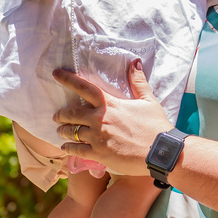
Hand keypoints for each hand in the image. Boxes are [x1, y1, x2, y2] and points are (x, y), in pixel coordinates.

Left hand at [52, 59, 172, 175]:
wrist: (161, 152)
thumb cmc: (156, 126)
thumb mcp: (148, 100)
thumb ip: (138, 82)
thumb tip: (134, 63)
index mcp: (110, 104)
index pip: (84, 88)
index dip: (68, 79)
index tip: (56, 74)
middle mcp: (99, 120)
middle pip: (71, 113)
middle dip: (61, 114)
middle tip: (57, 115)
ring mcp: (97, 138)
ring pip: (71, 132)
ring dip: (63, 131)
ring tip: (60, 131)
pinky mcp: (99, 154)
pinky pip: (77, 150)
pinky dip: (68, 148)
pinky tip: (65, 148)